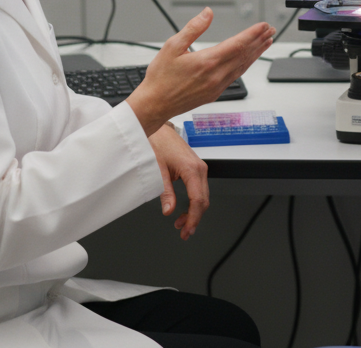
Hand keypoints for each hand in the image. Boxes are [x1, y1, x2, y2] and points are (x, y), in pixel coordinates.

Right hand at [126, 8, 273, 133]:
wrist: (154, 105)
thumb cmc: (160, 78)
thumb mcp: (172, 46)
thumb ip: (193, 28)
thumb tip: (207, 13)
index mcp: (208, 61)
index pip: (238, 44)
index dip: (253, 33)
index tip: (263, 25)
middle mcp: (216, 75)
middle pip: (245, 55)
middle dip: (259, 40)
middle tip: (270, 30)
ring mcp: (218, 86)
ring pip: (243, 66)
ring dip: (256, 53)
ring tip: (266, 42)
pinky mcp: (215, 93)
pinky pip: (236, 76)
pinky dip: (246, 65)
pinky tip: (248, 60)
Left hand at [149, 124, 208, 239]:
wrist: (157, 127)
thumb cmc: (157, 142)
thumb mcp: (157, 169)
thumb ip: (165, 192)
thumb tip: (169, 209)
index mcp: (192, 169)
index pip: (198, 201)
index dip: (193, 218)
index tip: (187, 230)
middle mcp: (199, 168)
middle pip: (203, 201)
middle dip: (195, 219)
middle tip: (184, 232)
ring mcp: (199, 167)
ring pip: (202, 196)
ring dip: (194, 212)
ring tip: (181, 224)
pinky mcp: (194, 167)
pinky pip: (198, 189)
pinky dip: (193, 202)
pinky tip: (184, 210)